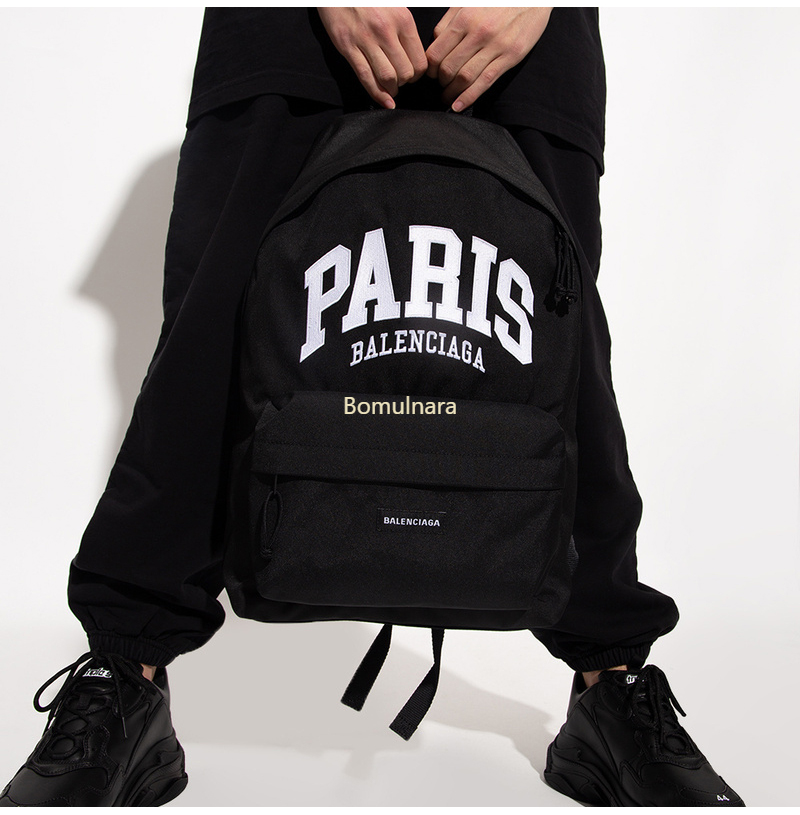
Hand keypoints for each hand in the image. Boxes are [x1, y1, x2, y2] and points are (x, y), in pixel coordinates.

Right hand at [318, 7, 427, 108]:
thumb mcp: (396, 7)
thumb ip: (405, 30)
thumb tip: (414, 56)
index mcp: (402, 20)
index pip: (420, 61)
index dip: (418, 74)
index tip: (412, 74)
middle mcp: (385, 30)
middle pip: (405, 73)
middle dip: (404, 83)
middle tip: (400, 81)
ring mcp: (365, 40)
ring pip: (387, 78)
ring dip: (391, 89)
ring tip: (391, 88)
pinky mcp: (347, 47)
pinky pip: (366, 77)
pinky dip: (377, 94)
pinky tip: (385, 102)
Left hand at [426, 7, 552, 109]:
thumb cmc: (497, 0)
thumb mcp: (467, 2)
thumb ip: (449, 22)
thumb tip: (434, 44)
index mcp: (464, 19)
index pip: (436, 54)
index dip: (429, 70)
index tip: (430, 75)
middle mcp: (478, 33)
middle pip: (448, 68)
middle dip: (440, 83)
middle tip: (440, 87)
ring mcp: (495, 46)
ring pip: (465, 78)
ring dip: (452, 93)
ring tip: (447, 98)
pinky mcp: (510, 56)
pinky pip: (485, 82)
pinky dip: (469, 97)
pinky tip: (459, 106)